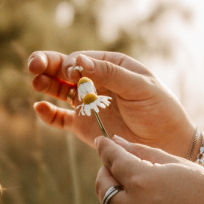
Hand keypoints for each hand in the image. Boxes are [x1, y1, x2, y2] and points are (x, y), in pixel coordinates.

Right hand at [29, 51, 196, 156]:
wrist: (169, 144)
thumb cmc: (161, 110)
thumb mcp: (141, 87)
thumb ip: (111, 74)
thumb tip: (80, 61)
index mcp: (111, 66)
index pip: (82, 60)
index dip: (71, 64)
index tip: (72, 72)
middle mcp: (97, 82)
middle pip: (64, 70)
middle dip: (47, 65)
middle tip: (34, 65)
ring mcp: (88, 104)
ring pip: (58, 90)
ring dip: (45, 84)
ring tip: (35, 82)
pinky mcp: (84, 126)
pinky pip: (60, 119)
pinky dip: (48, 114)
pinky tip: (39, 107)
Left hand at [93, 137, 203, 203]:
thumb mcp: (179, 165)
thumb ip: (144, 152)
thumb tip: (116, 141)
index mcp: (143, 182)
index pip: (112, 159)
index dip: (105, 147)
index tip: (103, 141)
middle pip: (103, 184)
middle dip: (107, 170)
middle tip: (119, 165)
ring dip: (112, 195)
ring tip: (131, 190)